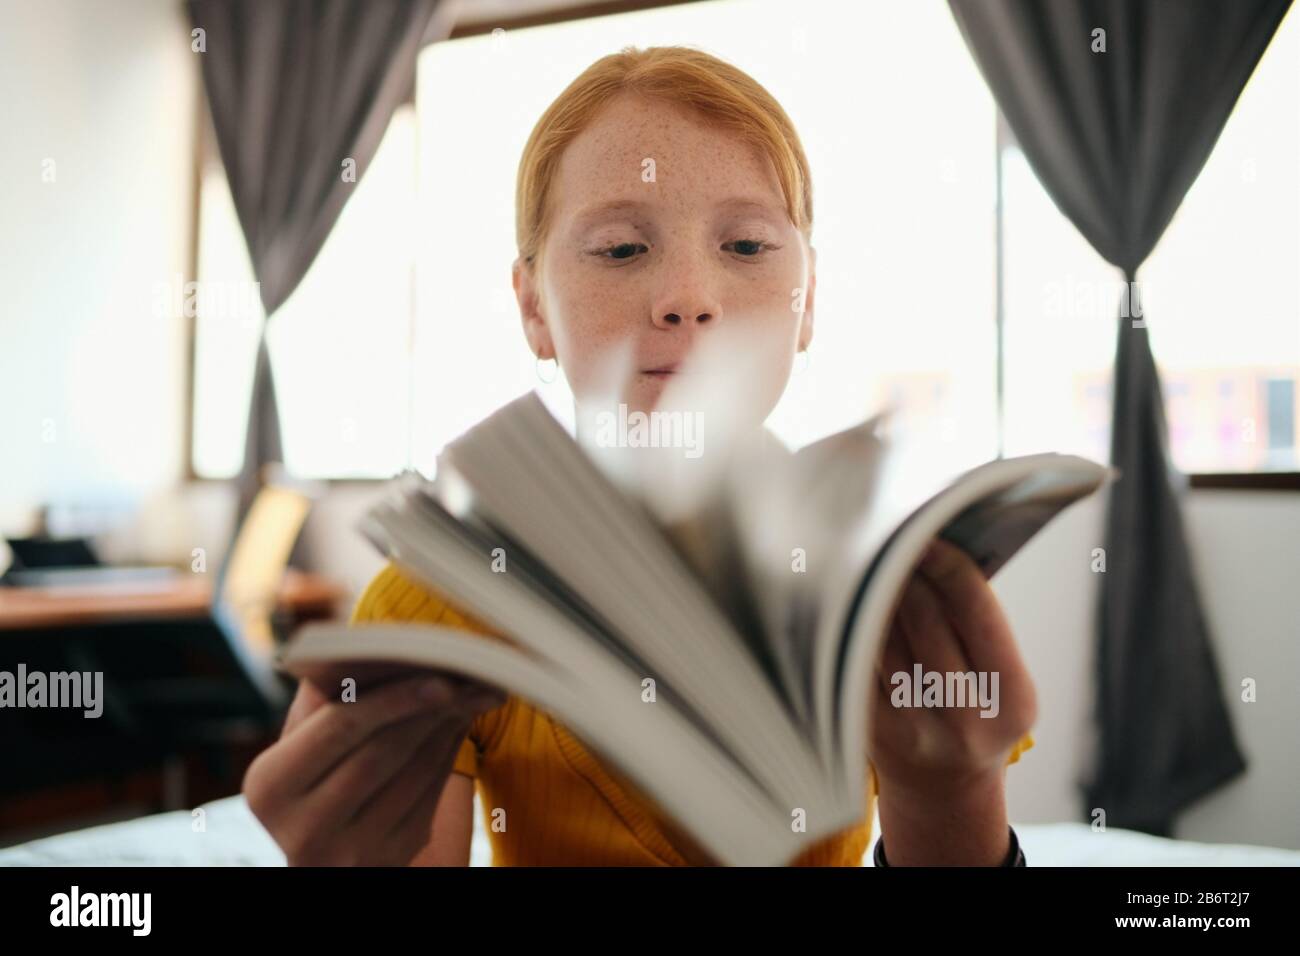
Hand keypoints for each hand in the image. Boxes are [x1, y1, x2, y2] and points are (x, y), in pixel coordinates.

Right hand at [244, 671, 503, 865]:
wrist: (315, 854)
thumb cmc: (306, 779)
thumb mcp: (295, 743)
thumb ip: (322, 698)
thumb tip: (375, 647)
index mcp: (270, 787)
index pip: (339, 729)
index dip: (392, 700)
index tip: (440, 677)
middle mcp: (304, 828)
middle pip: (383, 753)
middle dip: (433, 710)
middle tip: (473, 675)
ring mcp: (349, 852)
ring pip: (414, 777)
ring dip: (451, 729)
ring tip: (475, 692)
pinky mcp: (388, 860)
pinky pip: (430, 799)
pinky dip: (451, 756)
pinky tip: (462, 725)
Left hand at [868, 537, 1035, 805]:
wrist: (944, 789)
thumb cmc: (973, 709)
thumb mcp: (999, 678)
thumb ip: (976, 622)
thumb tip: (928, 543)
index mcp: (1011, 701)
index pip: (976, 611)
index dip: (948, 564)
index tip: (926, 531)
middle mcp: (965, 721)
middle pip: (922, 618)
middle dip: (902, 570)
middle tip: (887, 535)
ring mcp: (913, 731)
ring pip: (879, 635)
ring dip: (867, 591)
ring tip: (860, 560)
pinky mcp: (867, 732)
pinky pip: (850, 661)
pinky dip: (844, 626)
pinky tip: (839, 602)